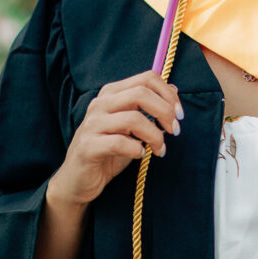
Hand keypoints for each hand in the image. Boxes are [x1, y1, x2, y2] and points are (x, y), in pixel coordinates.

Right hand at [47, 70, 182, 207]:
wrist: (78, 180)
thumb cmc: (108, 151)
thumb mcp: (132, 127)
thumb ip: (148, 107)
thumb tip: (174, 89)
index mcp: (112, 93)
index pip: (146, 78)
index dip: (167, 94)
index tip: (179, 114)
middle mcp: (100, 103)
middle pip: (141, 94)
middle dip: (165, 112)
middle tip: (175, 131)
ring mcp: (92, 124)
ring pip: (133, 118)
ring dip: (155, 135)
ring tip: (160, 149)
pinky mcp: (88, 146)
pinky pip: (119, 143)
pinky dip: (136, 149)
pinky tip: (140, 154)